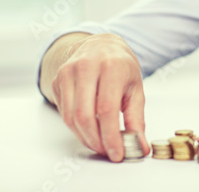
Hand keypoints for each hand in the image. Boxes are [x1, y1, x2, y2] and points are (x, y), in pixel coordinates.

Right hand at [46, 33, 149, 161]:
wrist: (100, 45)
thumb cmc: (121, 66)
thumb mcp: (136, 88)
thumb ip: (137, 118)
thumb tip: (140, 146)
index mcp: (111, 67)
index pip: (107, 109)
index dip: (111, 136)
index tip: (117, 153)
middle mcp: (87, 67)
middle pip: (85, 115)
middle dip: (96, 141)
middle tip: (108, 151)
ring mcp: (68, 72)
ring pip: (71, 117)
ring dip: (85, 137)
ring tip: (100, 144)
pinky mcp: (57, 80)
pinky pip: (64, 112)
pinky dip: (77, 128)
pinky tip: (89, 130)